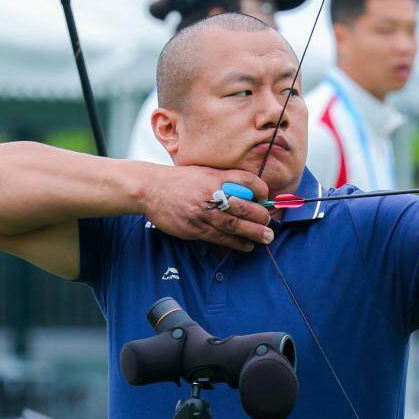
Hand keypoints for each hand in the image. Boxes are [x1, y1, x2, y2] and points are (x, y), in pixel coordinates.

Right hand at [138, 165, 274, 251]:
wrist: (150, 189)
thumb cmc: (180, 181)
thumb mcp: (204, 172)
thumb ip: (225, 180)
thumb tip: (251, 194)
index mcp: (215, 176)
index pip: (247, 181)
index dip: (261, 190)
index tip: (265, 198)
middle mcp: (211, 193)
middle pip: (245, 207)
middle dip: (261, 217)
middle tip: (268, 224)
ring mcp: (203, 212)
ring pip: (235, 226)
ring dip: (254, 234)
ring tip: (265, 238)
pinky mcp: (195, 228)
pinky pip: (221, 238)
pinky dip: (237, 243)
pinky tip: (246, 245)